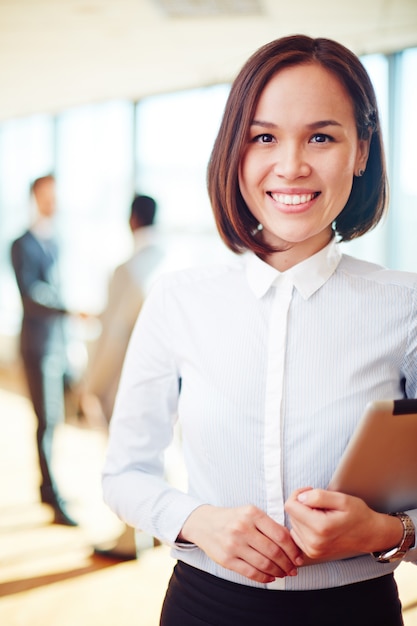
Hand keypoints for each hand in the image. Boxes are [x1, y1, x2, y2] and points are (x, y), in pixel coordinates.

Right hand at [178, 504, 303, 582]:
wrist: (204, 523)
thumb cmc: (233, 519)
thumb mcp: (250, 513)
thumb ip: (269, 525)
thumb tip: (291, 545)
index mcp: (252, 513)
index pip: (280, 535)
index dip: (293, 550)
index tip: (298, 558)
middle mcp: (243, 528)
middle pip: (274, 551)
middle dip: (288, 564)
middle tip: (293, 569)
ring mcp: (233, 544)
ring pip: (264, 564)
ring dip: (278, 572)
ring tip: (283, 573)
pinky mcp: (227, 559)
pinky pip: (250, 572)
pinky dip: (264, 577)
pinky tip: (270, 577)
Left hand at [284, 488, 403, 561]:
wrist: (369, 534)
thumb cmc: (358, 515)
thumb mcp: (341, 499)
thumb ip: (318, 496)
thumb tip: (300, 498)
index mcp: (320, 528)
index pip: (290, 506)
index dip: (298, 494)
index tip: (310, 492)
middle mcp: (313, 542)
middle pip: (291, 514)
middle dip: (303, 505)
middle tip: (321, 505)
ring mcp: (312, 550)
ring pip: (293, 523)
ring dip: (304, 516)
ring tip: (322, 515)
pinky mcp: (312, 553)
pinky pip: (296, 533)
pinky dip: (304, 526)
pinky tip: (318, 524)